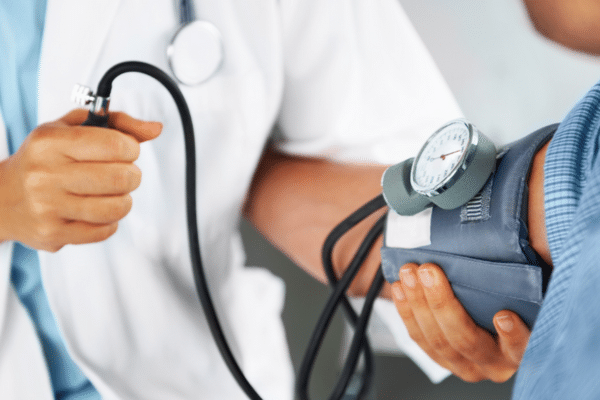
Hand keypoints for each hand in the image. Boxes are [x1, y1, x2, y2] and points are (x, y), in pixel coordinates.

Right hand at [0, 109, 161, 250]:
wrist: (2, 198)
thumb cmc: (45, 159)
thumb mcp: (72, 128)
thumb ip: (117, 123)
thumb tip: (155, 128)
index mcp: (51, 142)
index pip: (115, 144)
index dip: (132, 148)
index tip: (126, 150)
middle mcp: (46, 174)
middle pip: (121, 178)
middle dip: (132, 175)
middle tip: (122, 173)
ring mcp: (48, 207)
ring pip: (116, 208)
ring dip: (123, 199)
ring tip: (111, 193)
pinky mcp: (54, 233)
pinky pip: (105, 230)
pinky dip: (109, 221)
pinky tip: (95, 210)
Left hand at [392, 263, 530, 381]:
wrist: (487, 313)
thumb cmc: (510, 296)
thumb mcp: (527, 289)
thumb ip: (529, 274)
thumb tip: (536, 241)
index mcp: (520, 350)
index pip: (521, 348)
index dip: (513, 336)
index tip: (503, 315)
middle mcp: (493, 363)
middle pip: (465, 339)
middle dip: (442, 303)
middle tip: (429, 271)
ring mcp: (464, 365)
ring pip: (436, 340)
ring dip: (418, 303)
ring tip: (409, 273)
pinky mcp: (440, 358)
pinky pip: (418, 338)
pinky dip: (406, 311)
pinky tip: (400, 288)